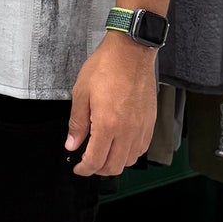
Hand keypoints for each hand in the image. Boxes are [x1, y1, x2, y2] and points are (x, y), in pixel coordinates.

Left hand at [66, 34, 156, 176]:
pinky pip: (142, 148)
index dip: (84, 169)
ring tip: (104, 154)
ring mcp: (141, 127)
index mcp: (107, 125)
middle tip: (88, 162)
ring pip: (130, 160)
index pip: (95, 160)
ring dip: (115, 163)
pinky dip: (130, 153)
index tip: (78, 168)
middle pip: (114, 167)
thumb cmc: (106, 67)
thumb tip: (72, 144)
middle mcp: (127, 130)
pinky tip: (121, 145)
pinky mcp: (150, 121)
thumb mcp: (81, 93)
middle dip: (98, 169)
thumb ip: (77, 123)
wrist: (131, 51)